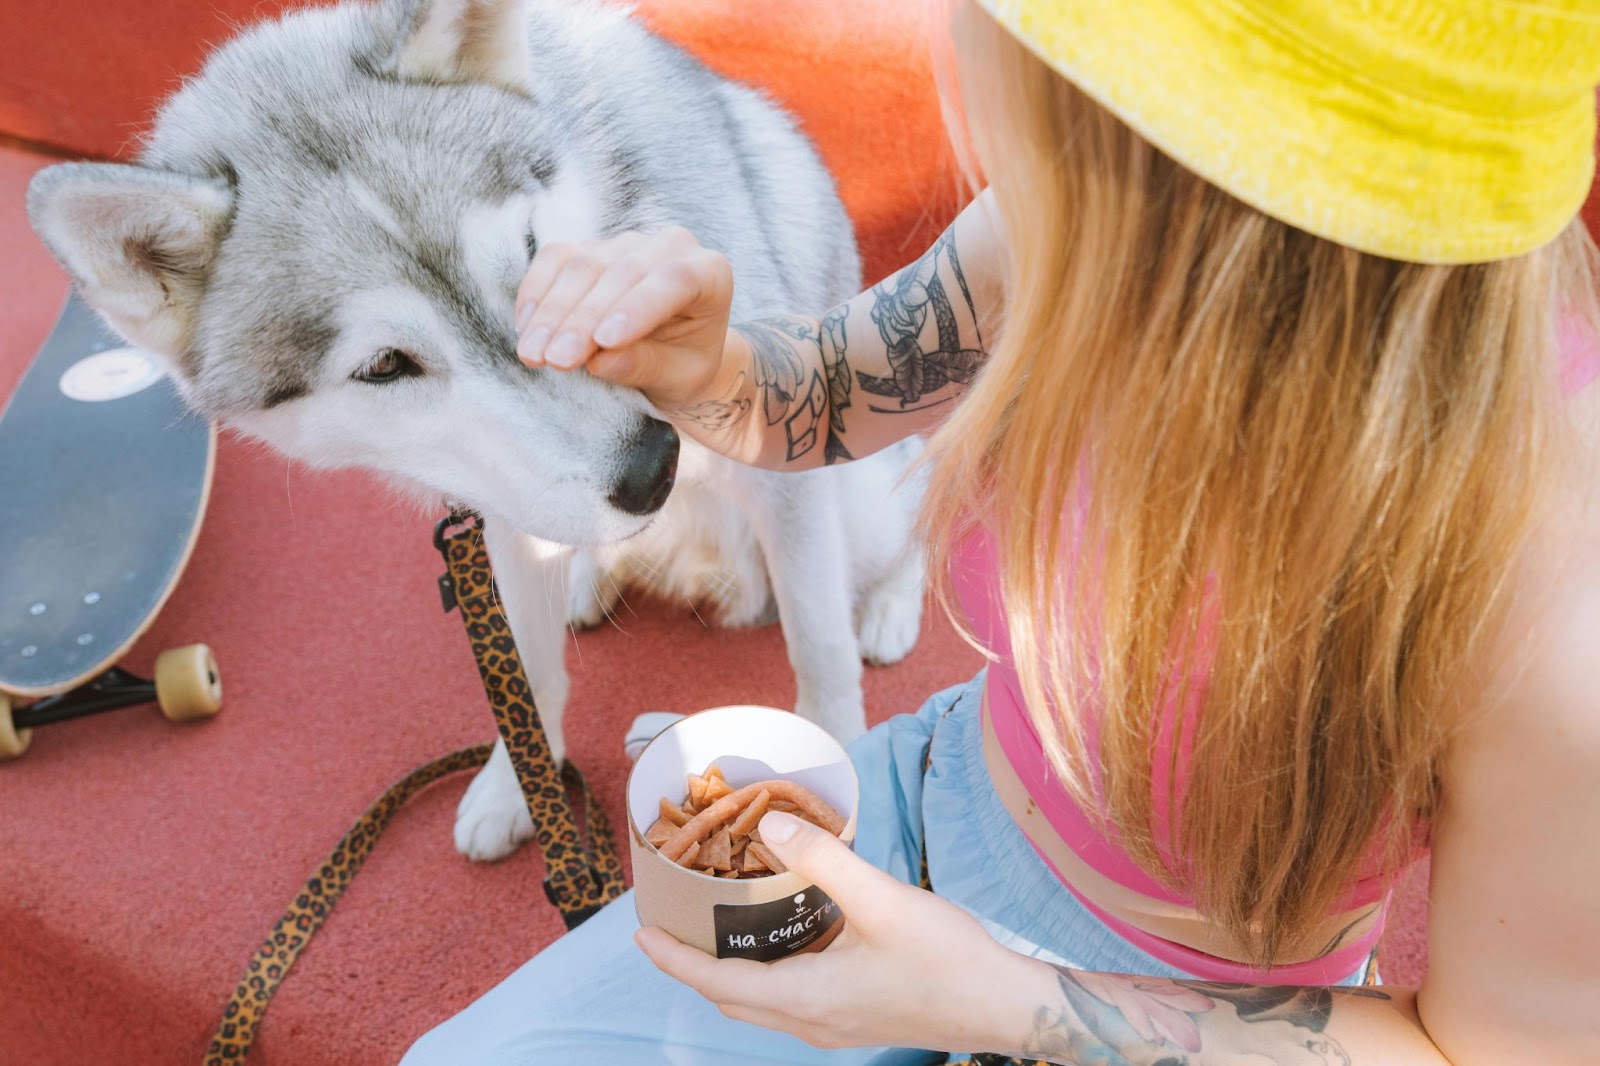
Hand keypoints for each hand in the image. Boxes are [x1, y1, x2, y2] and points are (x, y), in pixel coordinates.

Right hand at [514, 227, 734, 409]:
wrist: (676, 355)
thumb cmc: (686, 365)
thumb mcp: (678, 376)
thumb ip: (646, 365)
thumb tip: (600, 360)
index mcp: (709, 273)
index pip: (674, 280)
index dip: (637, 307)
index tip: (604, 341)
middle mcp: (669, 246)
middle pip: (620, 273)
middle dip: (583, 320)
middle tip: (556, 361)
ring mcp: (626, 244)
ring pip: (583, 266)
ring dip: (552, 313)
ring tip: (534, 354)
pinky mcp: (590, 249)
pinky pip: (556, 260)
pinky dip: (537, 293)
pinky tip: (525, 328)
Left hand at [634, 811, 1030, 1052]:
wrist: (1004, 1005)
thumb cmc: (947, 960)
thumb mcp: (881, 899)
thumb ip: (821, 859)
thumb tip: (766, 825)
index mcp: (805, 999)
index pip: (715, 983)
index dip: (672, 958)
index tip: (641, 931)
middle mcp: (810, 1022)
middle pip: (732, 997)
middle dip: (695, 963)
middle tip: (675, 921)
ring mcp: (834, 1027)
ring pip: (762, 1001)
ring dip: (733, 967)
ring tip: (722, 919)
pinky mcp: (855, 1017)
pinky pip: (793, 998)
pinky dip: (771, 969)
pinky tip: (789, 930)